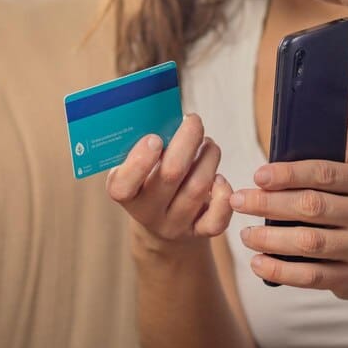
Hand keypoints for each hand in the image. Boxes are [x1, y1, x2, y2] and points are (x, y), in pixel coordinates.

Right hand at [106, 114, 233, 249]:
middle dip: (187, 141)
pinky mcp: (199, 234)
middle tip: (193, 121)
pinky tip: (219, 178)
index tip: (155, 139)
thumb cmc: (148, 184)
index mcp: (125, 193)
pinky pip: (218, 219)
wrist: (160, 228)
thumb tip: (168, 114)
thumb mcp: (135, 168)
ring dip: (209, 156)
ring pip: (198, 188)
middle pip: (171, 176)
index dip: (139, 161)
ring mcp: (174, 225)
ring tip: (208, 143)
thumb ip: (145, 146)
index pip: (123, 186)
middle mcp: (148, 212)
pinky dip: (224, 194)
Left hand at [231, 94, 347, 299]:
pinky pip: (312, 276)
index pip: (325, 173)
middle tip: (238, 201)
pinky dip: (281, 271)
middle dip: (269, 204)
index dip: (289, 174)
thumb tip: (347, 95)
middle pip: (312, 207)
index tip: (257, 174)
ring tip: (244, 234)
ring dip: (270, 238)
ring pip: (310, 243)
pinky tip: (257, 263)